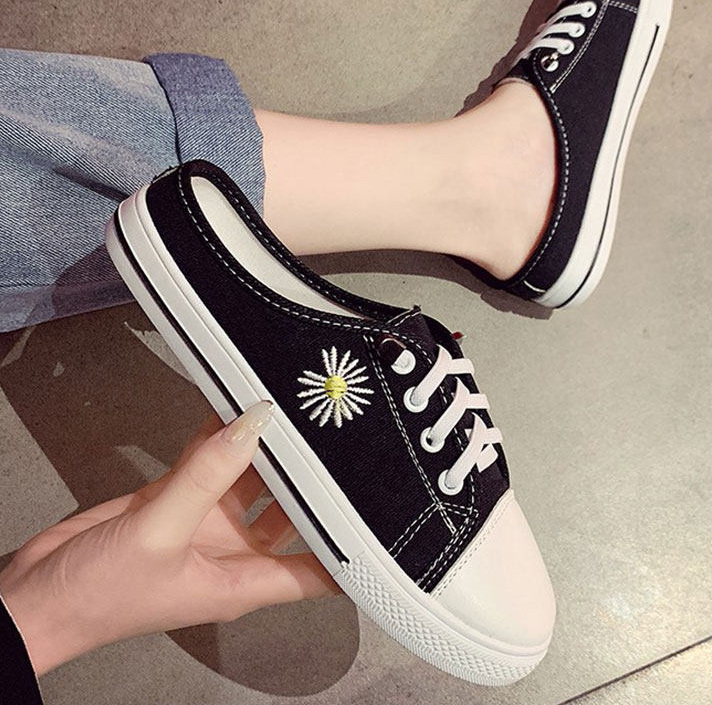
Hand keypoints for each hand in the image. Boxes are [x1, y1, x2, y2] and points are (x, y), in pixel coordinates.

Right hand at [0, 402, 337, 674]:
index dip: (352, 552)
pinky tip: (235, 408)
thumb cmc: (99, 595)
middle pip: (291, 515)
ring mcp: (206, 525)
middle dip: (311, 480)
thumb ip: (208, 476)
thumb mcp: (160, 532)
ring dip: (266, 451)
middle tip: (334, 437)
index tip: (382, 518)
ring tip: (291, 412)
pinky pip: (210, 465)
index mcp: (243, 581)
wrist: (37, 595)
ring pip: (252, 482)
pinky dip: (221, 439)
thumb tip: (252, 426)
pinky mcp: (177, 503)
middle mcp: (234, 554)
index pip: (318, 573)